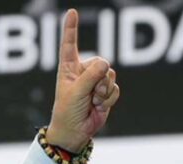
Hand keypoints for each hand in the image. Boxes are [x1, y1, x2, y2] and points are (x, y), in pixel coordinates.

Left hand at [46, 9, 119, 152]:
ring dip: (104, 91)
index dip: (71, 28)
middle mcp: (82, 72)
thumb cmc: (67, 112)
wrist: (75, 133)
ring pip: (111, 75)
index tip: (72, 12)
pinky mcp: (106, 91)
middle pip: (101, 62)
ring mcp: (95, 81)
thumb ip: (91, 76)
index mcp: (68, 68)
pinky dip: (109, 98)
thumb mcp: (75, 92)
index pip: (70, 45)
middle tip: (89, 94)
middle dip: (98, 80)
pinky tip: (98, 106)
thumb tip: (106, 64)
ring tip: (92, 101)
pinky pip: (116, 88)